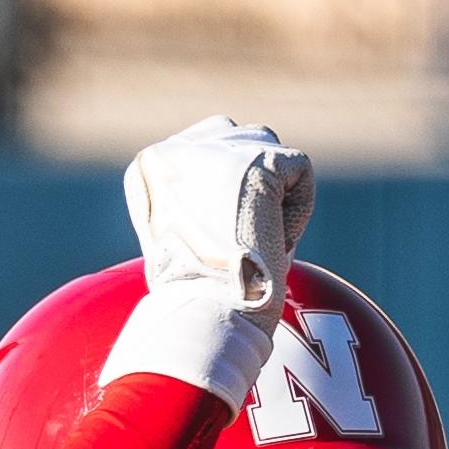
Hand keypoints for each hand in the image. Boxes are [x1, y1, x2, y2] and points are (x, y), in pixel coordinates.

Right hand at [120, 115, 313, 313]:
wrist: (211, 311)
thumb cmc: (196, 294)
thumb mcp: (176, 239)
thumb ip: (194, 199)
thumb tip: (236, 189)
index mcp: (149, 166)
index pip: (204, 150)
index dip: (229, 191)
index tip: (226, 235)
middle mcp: (175, 148)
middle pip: (238, 138)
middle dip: (256, 181)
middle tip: (251, 234)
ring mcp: (218, 151)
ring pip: (270, 150)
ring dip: (276, 193)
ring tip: (260, 237)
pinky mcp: (260, 160)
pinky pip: (299, 171)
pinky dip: (298, 210)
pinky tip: (276, 240)